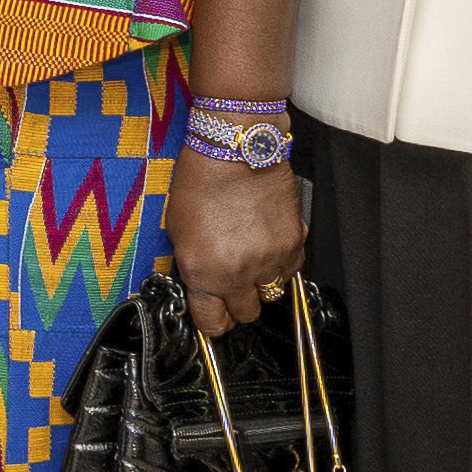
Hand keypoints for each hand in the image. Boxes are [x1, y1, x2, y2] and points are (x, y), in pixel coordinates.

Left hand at [170, 151, 305, 341]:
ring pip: (272, 291)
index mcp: (202, 272)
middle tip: (235, 281)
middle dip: (239, 301)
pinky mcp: (293, 244)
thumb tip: (204, 286)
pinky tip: (270, 239)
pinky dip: (283, 259)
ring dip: (263, 278)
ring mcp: (268, 260)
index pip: (212, 323)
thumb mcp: (179, 230)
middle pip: (246, 313)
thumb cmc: (201, 180)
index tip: (216, 316)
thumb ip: (194, 265)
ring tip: (253, 253)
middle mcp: (236, 273)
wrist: (236, 148)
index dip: (214, 321)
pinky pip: (292, 268)